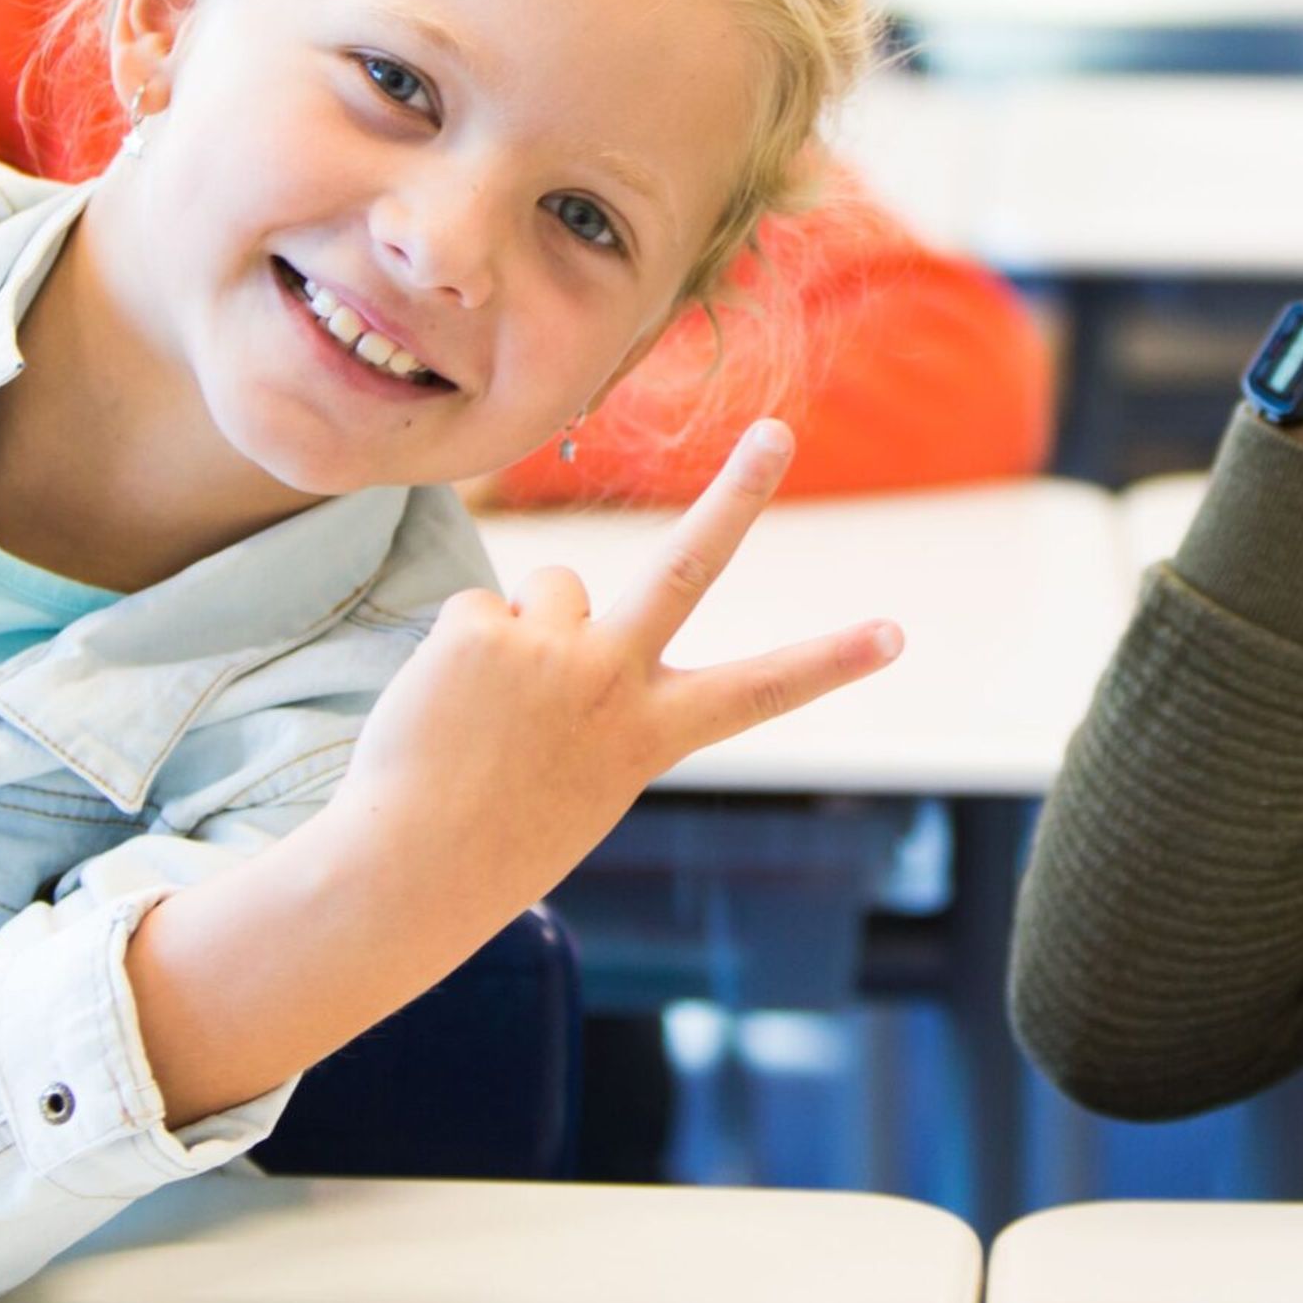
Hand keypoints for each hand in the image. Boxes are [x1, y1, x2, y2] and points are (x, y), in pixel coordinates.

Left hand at [323, 421, 898, 915]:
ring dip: (527, 627)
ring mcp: (548, 652)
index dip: (833, 662)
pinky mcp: (481, 630)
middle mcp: (611, 684)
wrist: (407, 868)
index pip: (760, 693)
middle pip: (687, 568)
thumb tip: (558, 596)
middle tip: (776, 434)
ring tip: (491, 708)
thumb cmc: (497, 827)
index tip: (895, 634)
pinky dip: (461, 648)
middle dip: (739, 496)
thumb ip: (595, 682)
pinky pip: (481, 606)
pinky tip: (446, 706)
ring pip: (553, 586)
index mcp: (650, 733)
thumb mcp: (582, 765)